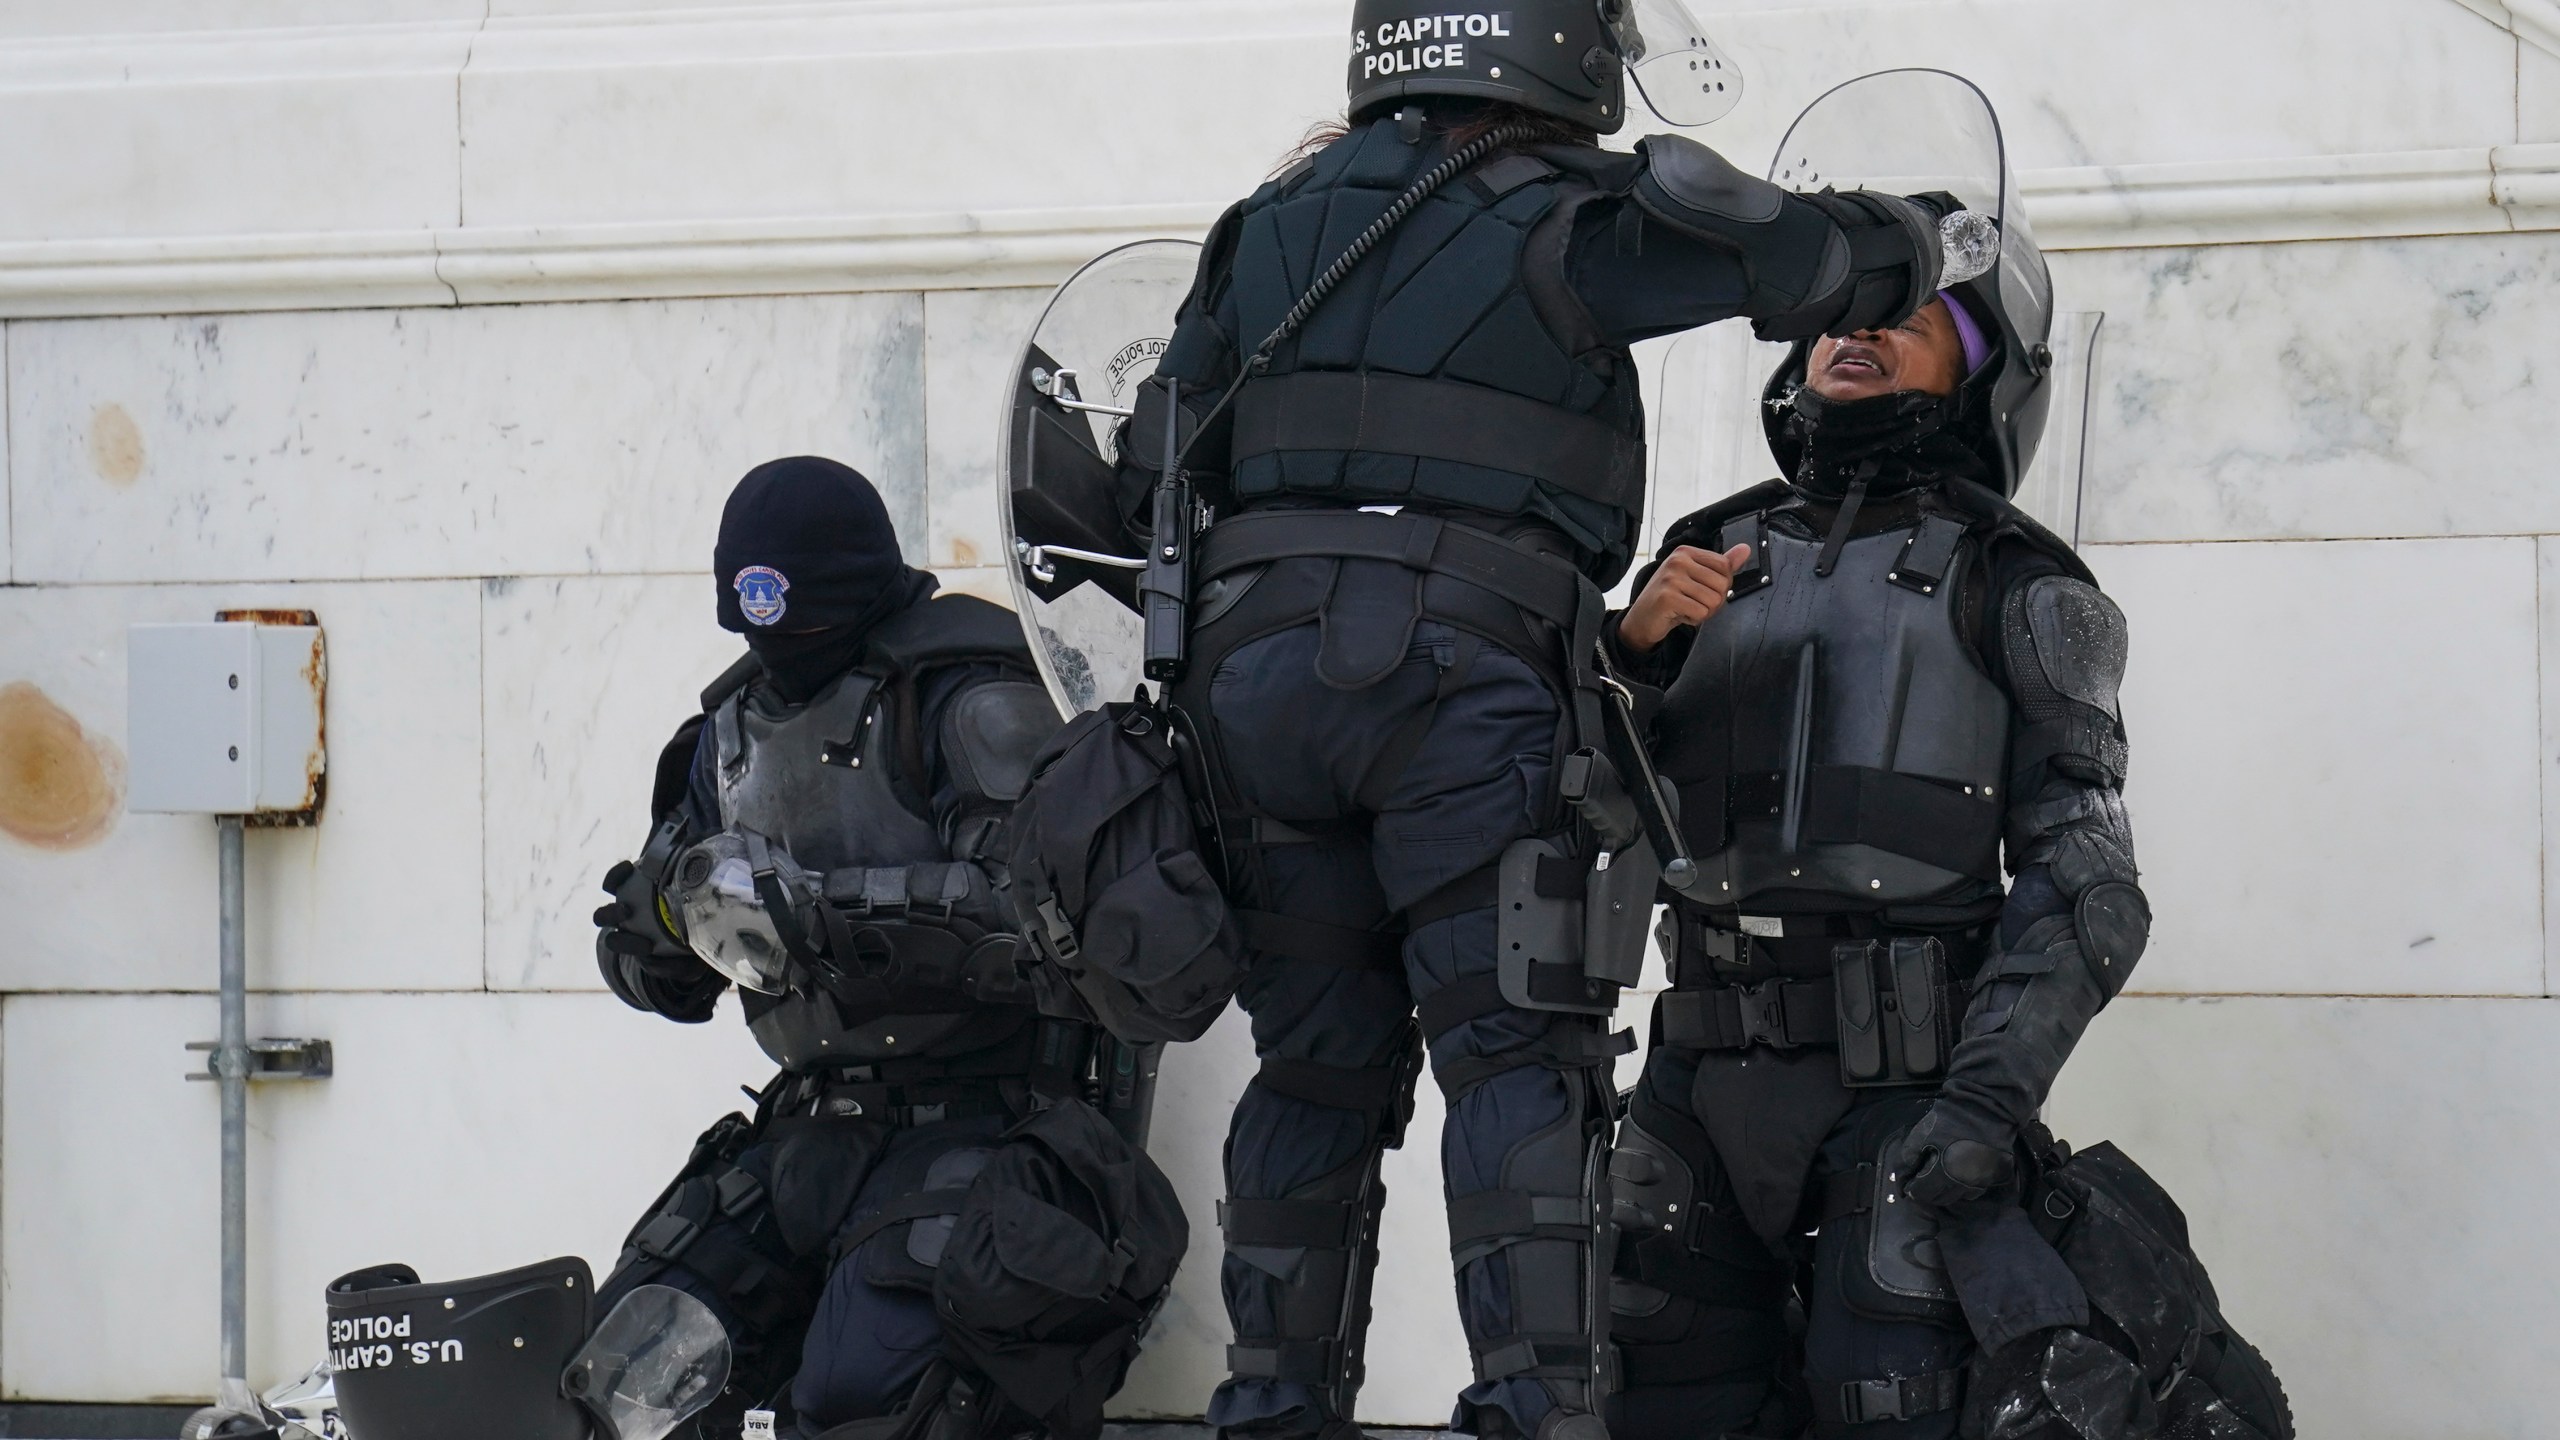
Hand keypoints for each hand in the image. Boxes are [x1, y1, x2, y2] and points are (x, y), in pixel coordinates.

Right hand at [1618, 543, 1752, 653]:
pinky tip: (1679, 615)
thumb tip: (1746, 549)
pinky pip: (1700, 612)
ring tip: (1686, 609)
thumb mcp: (1696, 577)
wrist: (1641, 620)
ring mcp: (1671, 578)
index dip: (1720, 585)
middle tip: (1693, 603)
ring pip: (1713, 600)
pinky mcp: (1667, 597)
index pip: (1725, 566)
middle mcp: (1677, 561)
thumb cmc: (1671, 598)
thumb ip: (1722, 564)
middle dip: (1713, 601)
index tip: (1702, 589)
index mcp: (1686, 552)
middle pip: (1722, 585)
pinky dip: (1694, 619)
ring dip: (1703, 612)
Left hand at [1895, 1106, 2018, 1212]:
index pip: (1921, 1194)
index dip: (1911, 1188)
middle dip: (1927, 1191)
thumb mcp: (1920, 1136)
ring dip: (1945, 1191)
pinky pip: (1973, 1190)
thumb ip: (1908, 1159)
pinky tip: (1958, 1175)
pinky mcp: (1991, 1177)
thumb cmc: (1950, 1120)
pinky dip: (1963, 1188)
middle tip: (1923, 1179)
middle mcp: (1962, 1184)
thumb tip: (1903, 1180)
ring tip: (1940, 1177)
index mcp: (1942, 1174)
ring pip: (1957, 1197)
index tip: (1909, 1182)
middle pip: (1939, 1199)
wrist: (1985, 1109)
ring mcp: (1979, 1182)